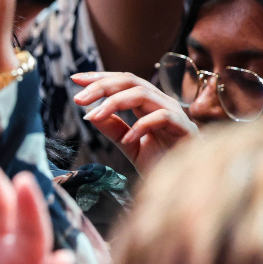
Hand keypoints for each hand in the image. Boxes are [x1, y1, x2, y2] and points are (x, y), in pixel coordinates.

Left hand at [71, 71, 196, 172]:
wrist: (187, 185)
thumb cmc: (161, 163)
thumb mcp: (128, 144)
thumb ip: (113, 128)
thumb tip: (89, 113)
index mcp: (148, 104)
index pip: (123, 82)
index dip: (100, 78)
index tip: (75, 79)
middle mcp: (161, 103)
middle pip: (130, 81)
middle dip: (101, 86)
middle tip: (78, 97)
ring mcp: (175, 114)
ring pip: (143, 94)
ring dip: (114, 103)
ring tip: (94, 116)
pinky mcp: (186, 129)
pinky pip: (163, 117)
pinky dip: (141, 126)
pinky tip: (126, 140)